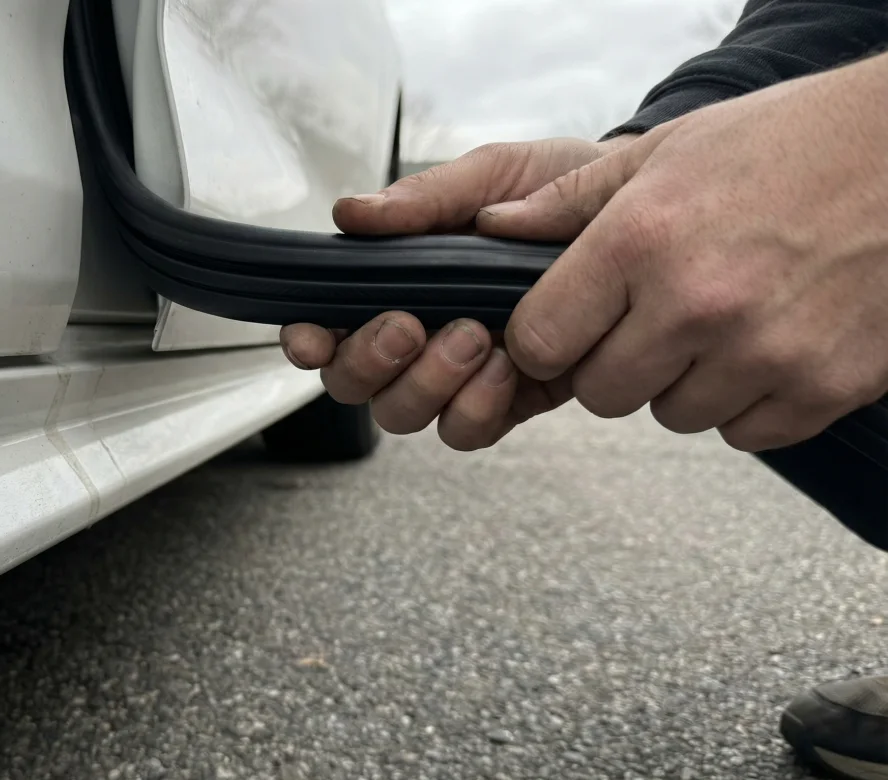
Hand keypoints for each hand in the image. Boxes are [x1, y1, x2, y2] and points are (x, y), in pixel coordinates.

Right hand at [281, 135, 635, 448]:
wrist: (646, 215)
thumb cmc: (560, 190)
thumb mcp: (494, 175)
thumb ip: (425, 199)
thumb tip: (351, 213)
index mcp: (397, 279)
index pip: (326, 323)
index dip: (308, 338)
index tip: (314, 333)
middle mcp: (417, 334)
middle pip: (354, 384)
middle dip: (371, 362)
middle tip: (408, 325)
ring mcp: (458, 373)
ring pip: (405, 414)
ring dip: (427, 384)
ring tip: (475, 337)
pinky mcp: (508, 399)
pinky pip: (468, 430)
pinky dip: (477, 407)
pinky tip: (508, 367)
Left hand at [488, 52, 887, 451]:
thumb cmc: (789, 144)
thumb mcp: (665, 152)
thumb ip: (569, 202)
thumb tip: (492, 228)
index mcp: (642, 241)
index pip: (540, 342)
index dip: (545, 337)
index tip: (565, 324)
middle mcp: (696, 305)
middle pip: (599, 393)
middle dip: (611, 363)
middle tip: (649, 318)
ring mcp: (764, 354)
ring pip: (671, 416)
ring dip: (682, 381)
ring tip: (718, 318)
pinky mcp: (823, 388)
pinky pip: (744, 433)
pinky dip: (747, 400)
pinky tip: (765, 341)